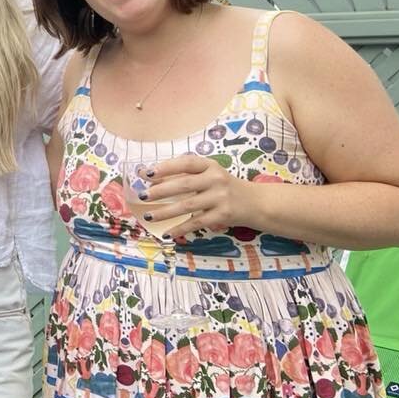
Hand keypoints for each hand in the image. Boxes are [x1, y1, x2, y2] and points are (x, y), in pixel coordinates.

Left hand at [138, 153, 253, 235]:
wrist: (256, 202)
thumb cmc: (225, 187)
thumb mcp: (210, 175)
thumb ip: (186, 176)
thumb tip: (151, 179)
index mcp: (210, 166)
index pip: (186, 163)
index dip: (166, 167)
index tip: (147, 173)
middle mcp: (216, 179)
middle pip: (184, 185)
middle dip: (160, 191)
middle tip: (142, 196)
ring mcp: (220, 198)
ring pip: (187, 205)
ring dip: (165, 212)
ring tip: (148, 216)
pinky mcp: (223, 215)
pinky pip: (197, 223)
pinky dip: (180, 229)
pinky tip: (167, 233)